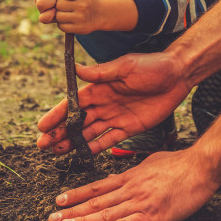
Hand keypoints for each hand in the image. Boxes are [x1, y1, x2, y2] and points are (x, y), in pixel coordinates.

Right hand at [36, 51, 190, 154]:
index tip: (42, 126)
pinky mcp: (129, 127)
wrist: (178, 75)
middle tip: (43, 145)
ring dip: (72, 142)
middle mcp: (105, 103)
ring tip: (55, 152)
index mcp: (100, 87)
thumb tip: (75, 68)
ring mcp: (116, 116)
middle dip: (59, 132)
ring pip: (89, 132)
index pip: (73, 103)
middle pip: (77, 121)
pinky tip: (81, 154)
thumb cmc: (153, 66)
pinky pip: (109, 140)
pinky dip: (95, 148)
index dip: (57, 114)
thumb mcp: (126, 66)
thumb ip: (101, 73)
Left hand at [47, 148, 219, 220]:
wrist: (201, 167)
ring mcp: (140, 202)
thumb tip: (119, 178)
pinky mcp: (151, 216)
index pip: (97, 187)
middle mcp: (130, 188)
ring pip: (105, 214)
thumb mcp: (151, 162)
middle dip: (72, 211)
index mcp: (130, 176)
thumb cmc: (180, 164)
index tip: (59, 200)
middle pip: (96, 202)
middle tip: (51, 218)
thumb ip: (134, 172)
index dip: (77, 194)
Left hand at [52, 0, 105, 34]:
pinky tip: (68, 20)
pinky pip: (62, 26)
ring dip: (59, 14)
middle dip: (59, 4)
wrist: (101, 14)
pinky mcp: (79, 28)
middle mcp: (83, 6)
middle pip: (59, 4)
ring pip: (58, 16)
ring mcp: (81, 18)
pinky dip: (62, 24)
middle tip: (64, 5)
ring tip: (65, 12)